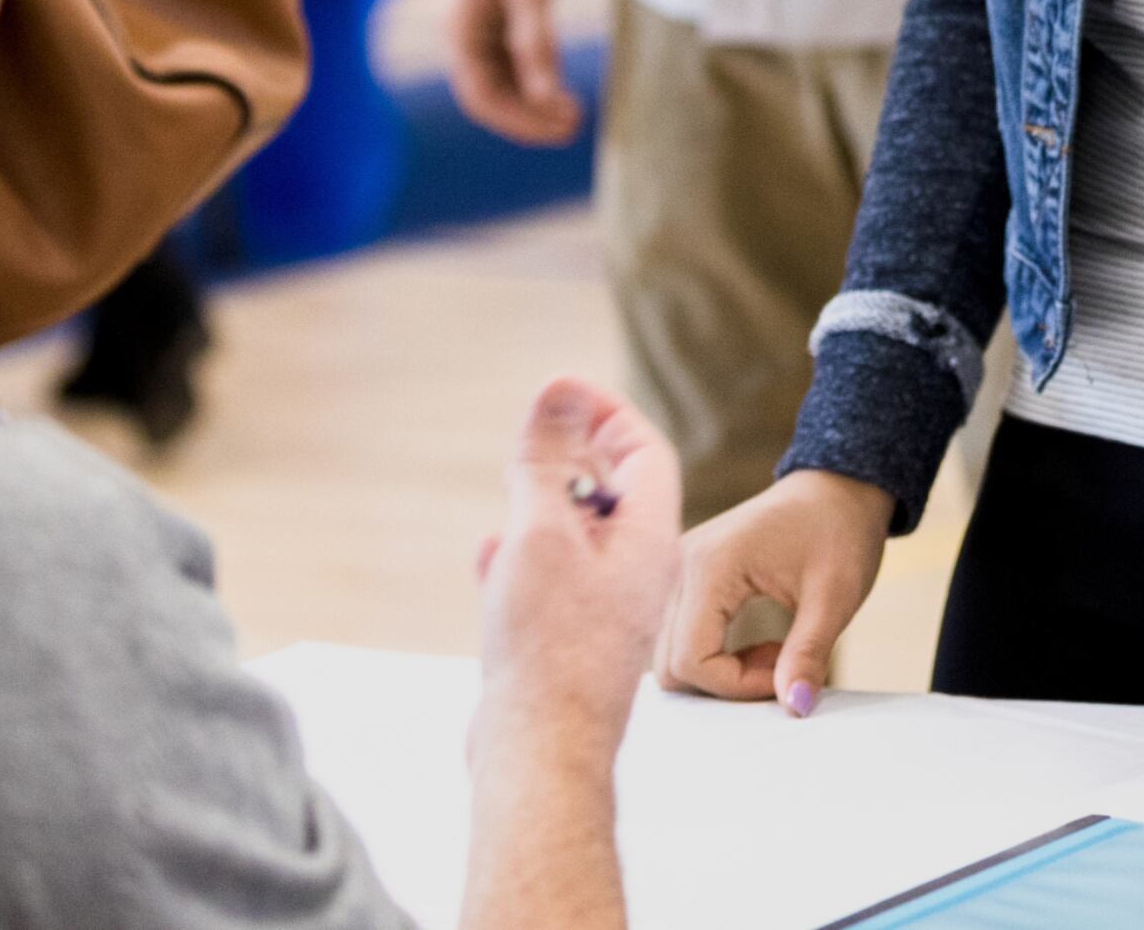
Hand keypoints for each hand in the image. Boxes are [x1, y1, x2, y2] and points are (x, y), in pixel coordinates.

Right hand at [446, 0, 584, 145]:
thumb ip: (536, 43)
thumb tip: (545, 98)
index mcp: (458, 28)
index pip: (481, 96)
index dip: (518, 120)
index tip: (560, 128)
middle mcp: (464, 32)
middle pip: (491, 94)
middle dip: (529, 115)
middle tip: (574, 127)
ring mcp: (481, 24)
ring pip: (504, 80)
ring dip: (534, 100)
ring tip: (575, 112)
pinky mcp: (500, 14)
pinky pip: (514, 60)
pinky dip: (538, 77)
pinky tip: (565, 86)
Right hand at [472, 377, 681, 769]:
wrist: (539, 753)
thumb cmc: (546, 648)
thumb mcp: (541, 533)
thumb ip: (547, 461)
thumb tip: (557, 391)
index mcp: (650, 541)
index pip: (644, 452)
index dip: (604, 412)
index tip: (561, 390)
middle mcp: (639, 574)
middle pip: (618, 492)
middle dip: (575, 454)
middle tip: (538, 430)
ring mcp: (608, 612)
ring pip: (582, 538)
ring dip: (546, 506)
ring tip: (512, 486)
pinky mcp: (574, 644)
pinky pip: (558, 582)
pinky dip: (528, 558)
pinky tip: (493, 556)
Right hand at [655, 468, 892, 714]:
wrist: (840, 488)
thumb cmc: (840, 530)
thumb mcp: (835, 596)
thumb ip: (808, 654)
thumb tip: (794, 708)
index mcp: (710, 565)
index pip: (691, 659)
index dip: (737, 685)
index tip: (786, 673)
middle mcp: (680, 565)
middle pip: (671, 664)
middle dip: (724, 683)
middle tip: (781, 665)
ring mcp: (679, 569)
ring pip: (671, 654)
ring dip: (719, 671)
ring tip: (774, 652)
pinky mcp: (689, 577)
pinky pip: (682, 636)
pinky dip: (715, 654)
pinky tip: (758, 644)